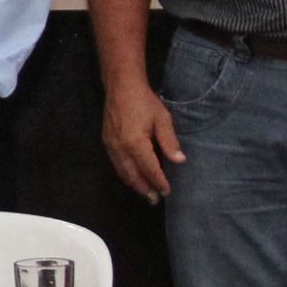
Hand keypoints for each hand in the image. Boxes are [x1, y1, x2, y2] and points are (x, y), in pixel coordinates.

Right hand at [100, 79, 185, 202]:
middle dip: (144, 189)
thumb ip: (169, 142)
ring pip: (122, 172)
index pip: (149, 169)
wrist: (121, 86)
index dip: (159, 182)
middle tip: (154, 200)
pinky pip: (116, 164)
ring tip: (145, 192)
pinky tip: (133, 176)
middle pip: (133, 176)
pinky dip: (125, 174)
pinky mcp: (106, 142)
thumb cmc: (144, 101)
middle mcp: (120, 149)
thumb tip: (179, 161)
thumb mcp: (162, 119)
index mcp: (135, 143)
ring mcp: (111, 146)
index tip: (167, 192)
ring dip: (134, 184)